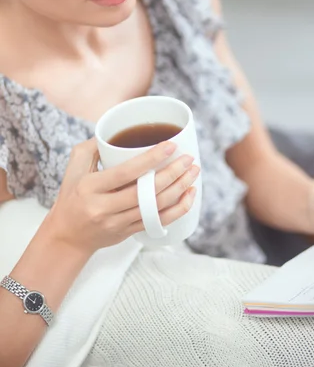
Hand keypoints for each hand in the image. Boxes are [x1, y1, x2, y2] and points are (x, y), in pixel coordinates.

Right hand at [45, 138, 198, 254]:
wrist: (67, 236)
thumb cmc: (72, 196)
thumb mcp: (74, 167)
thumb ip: (93, 146)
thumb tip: (117, 130)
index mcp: (90, 187)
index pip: (126, 172)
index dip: (151, 159)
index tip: (171, 145)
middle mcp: (104, 207)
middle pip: (146, 192)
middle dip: (173, 174)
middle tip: (189, 159)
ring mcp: (117, 223)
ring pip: (155, 207)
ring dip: (179, 189)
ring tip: (193, 173)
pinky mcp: (128, 233)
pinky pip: (158, 222)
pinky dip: (178, 209)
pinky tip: (189, 195)